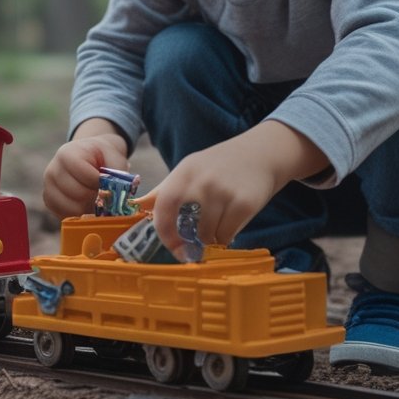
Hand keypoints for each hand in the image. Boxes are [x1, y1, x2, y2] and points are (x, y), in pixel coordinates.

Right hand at [43, 120, 127, 218]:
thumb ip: (117, 172)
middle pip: (79, 195)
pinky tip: (87, 205)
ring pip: (72, 209)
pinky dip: (80, 215)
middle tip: (104, 193)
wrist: (85, 155)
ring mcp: (48, 188)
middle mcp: (52, 171)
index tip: (108, 182)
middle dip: (96, 197)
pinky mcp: (49, 203)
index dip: (101, 183)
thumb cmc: (100, 156)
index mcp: (66, 155)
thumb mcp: (113, 155)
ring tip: (96, 199)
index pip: (86, 177)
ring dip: (89, 208)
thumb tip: (118, 195)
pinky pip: (66, 217)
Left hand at [146, 122, 328, 257]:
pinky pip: (227, 234)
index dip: (163, 230)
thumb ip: (165, 190)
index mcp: (184, 172)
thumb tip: (137, 207)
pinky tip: (230, 225)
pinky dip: (226, 237)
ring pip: (208, 233)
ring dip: (210, 238)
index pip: (163, 205)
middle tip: (192, 245)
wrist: (261, 153)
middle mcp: (202, 181)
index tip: (170, 245)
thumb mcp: (189, 169)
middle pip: (185, 224)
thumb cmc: (220, 165)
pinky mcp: (244, 203)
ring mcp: (224, 192)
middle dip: (187, 241)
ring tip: (216, 227)